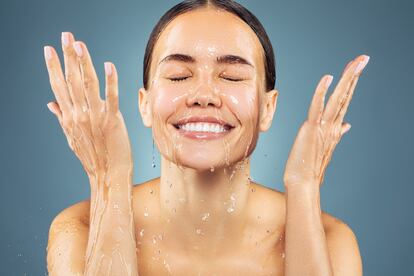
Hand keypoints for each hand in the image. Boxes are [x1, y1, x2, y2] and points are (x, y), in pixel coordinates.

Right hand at [44, 32, 132, 178]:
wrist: (108, 175)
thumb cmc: (93, 156)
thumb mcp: (72, 137)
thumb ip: (62, 118)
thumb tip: (51, 104)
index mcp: (69, 117)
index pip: (58, 86)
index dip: (53, 67)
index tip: (49, 50)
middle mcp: (79, 115)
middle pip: (71, 80)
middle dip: (67, 56)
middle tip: (66, 36)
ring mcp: (95, 117)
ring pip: (87, 85)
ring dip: (84, 63)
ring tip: (80, 45)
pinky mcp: (112, 121)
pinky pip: (111, 98)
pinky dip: (110, 81)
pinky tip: (108, 66)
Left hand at [283, 55, 369, 187]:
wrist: (302, 182)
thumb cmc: (310, 165)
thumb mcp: (326, 147)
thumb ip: (337, 133)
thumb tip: (347, 124)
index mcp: (335, 128)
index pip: (345, 101)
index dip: (351, 84)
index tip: (357, 69)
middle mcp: (332, 126)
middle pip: (345, 96)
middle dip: (354, 76)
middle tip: (364, 58)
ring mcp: (323, 127)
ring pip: (337, 99)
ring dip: (346, 79)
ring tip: (356, 63)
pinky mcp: (311, 129)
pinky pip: (317, 107)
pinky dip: (322, 92)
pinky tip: (328, 78)